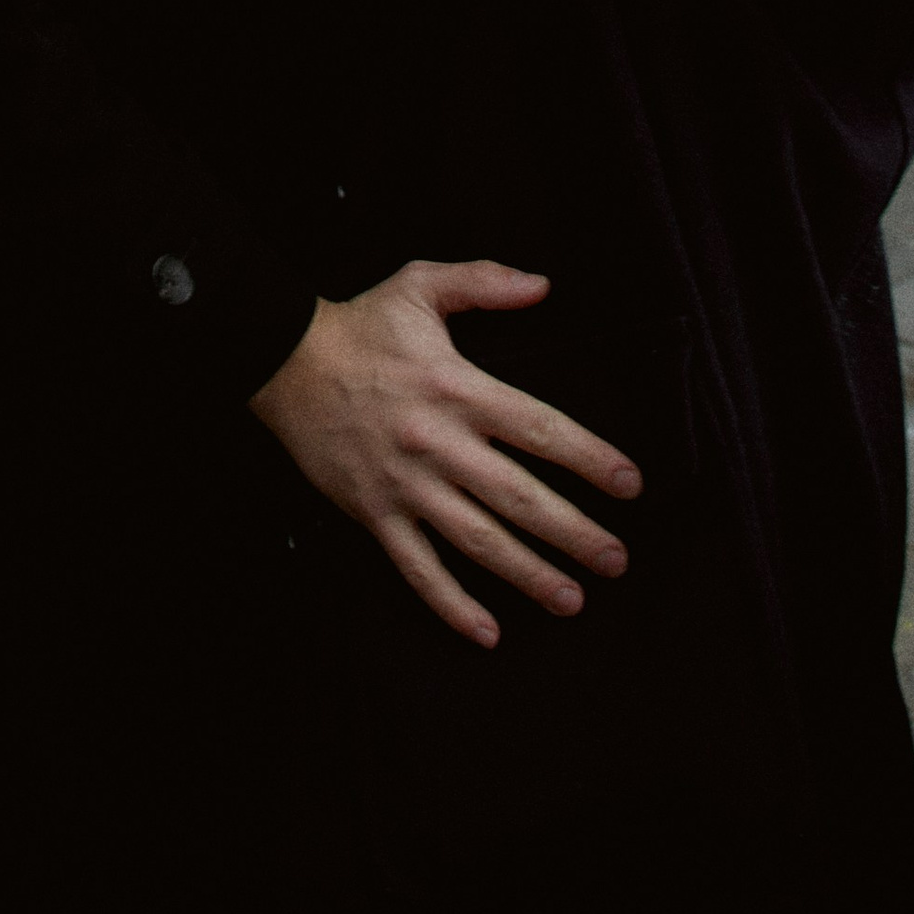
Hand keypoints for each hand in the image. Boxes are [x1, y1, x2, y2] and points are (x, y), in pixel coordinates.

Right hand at [249, 261, 641, 650]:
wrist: (284, 361)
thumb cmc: (360, 325)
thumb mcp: (421, 285)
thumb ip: (484, 282)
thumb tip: (542, 285)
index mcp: (458, 388)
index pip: (540, 428)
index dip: (589, 458)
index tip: (629, 484)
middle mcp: (439, 443)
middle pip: (520, 497)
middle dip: (574, 533)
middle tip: (615, 559)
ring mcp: (406, 484)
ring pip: (478, 540)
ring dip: (529, 574)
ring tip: (572, 597)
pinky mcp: (375, 513)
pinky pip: (419, 568)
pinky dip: (453, 604)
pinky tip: (488, 631)